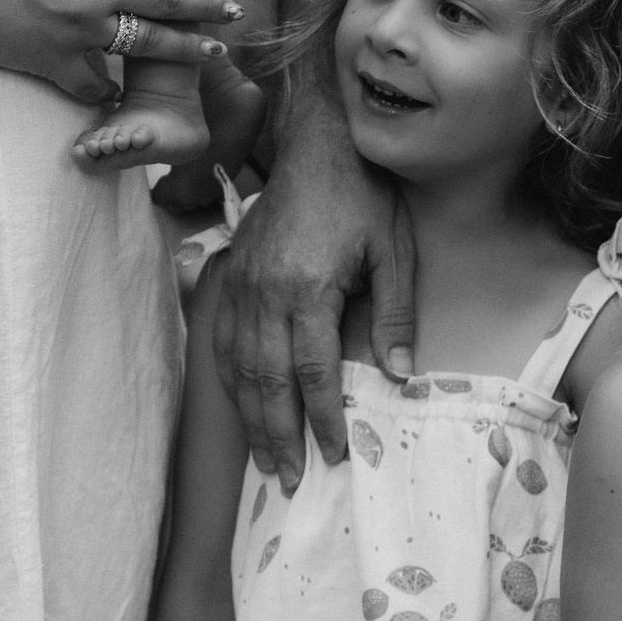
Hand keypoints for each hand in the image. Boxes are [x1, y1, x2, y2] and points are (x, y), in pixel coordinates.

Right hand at [0, 0, 240, 101]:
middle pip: (169, 5)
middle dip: (208, 10)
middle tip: (236, 15)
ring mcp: (79, 30)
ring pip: (146, 46)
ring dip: (184, 52)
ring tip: (212, 57)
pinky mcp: (54, 60)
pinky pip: (93, 83)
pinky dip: (109, 89)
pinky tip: (123, 91)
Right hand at [207, 117, 412, 488]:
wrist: (313, 142)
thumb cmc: (361, 194)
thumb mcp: (392, 250)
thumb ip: (393, 315)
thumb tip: (398, 376)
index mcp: (307, 288)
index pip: (312, 372)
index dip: (322, 419)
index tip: (332, 454)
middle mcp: (265, 293)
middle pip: (266, 382)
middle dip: (279, 436)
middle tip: (291, 478)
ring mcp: (241, 287)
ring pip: (238, 368)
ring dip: (251, 419)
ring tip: (267, 460)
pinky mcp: (230, 278)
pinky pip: (223, 343)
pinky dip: (231, 383)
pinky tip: (243, 408)